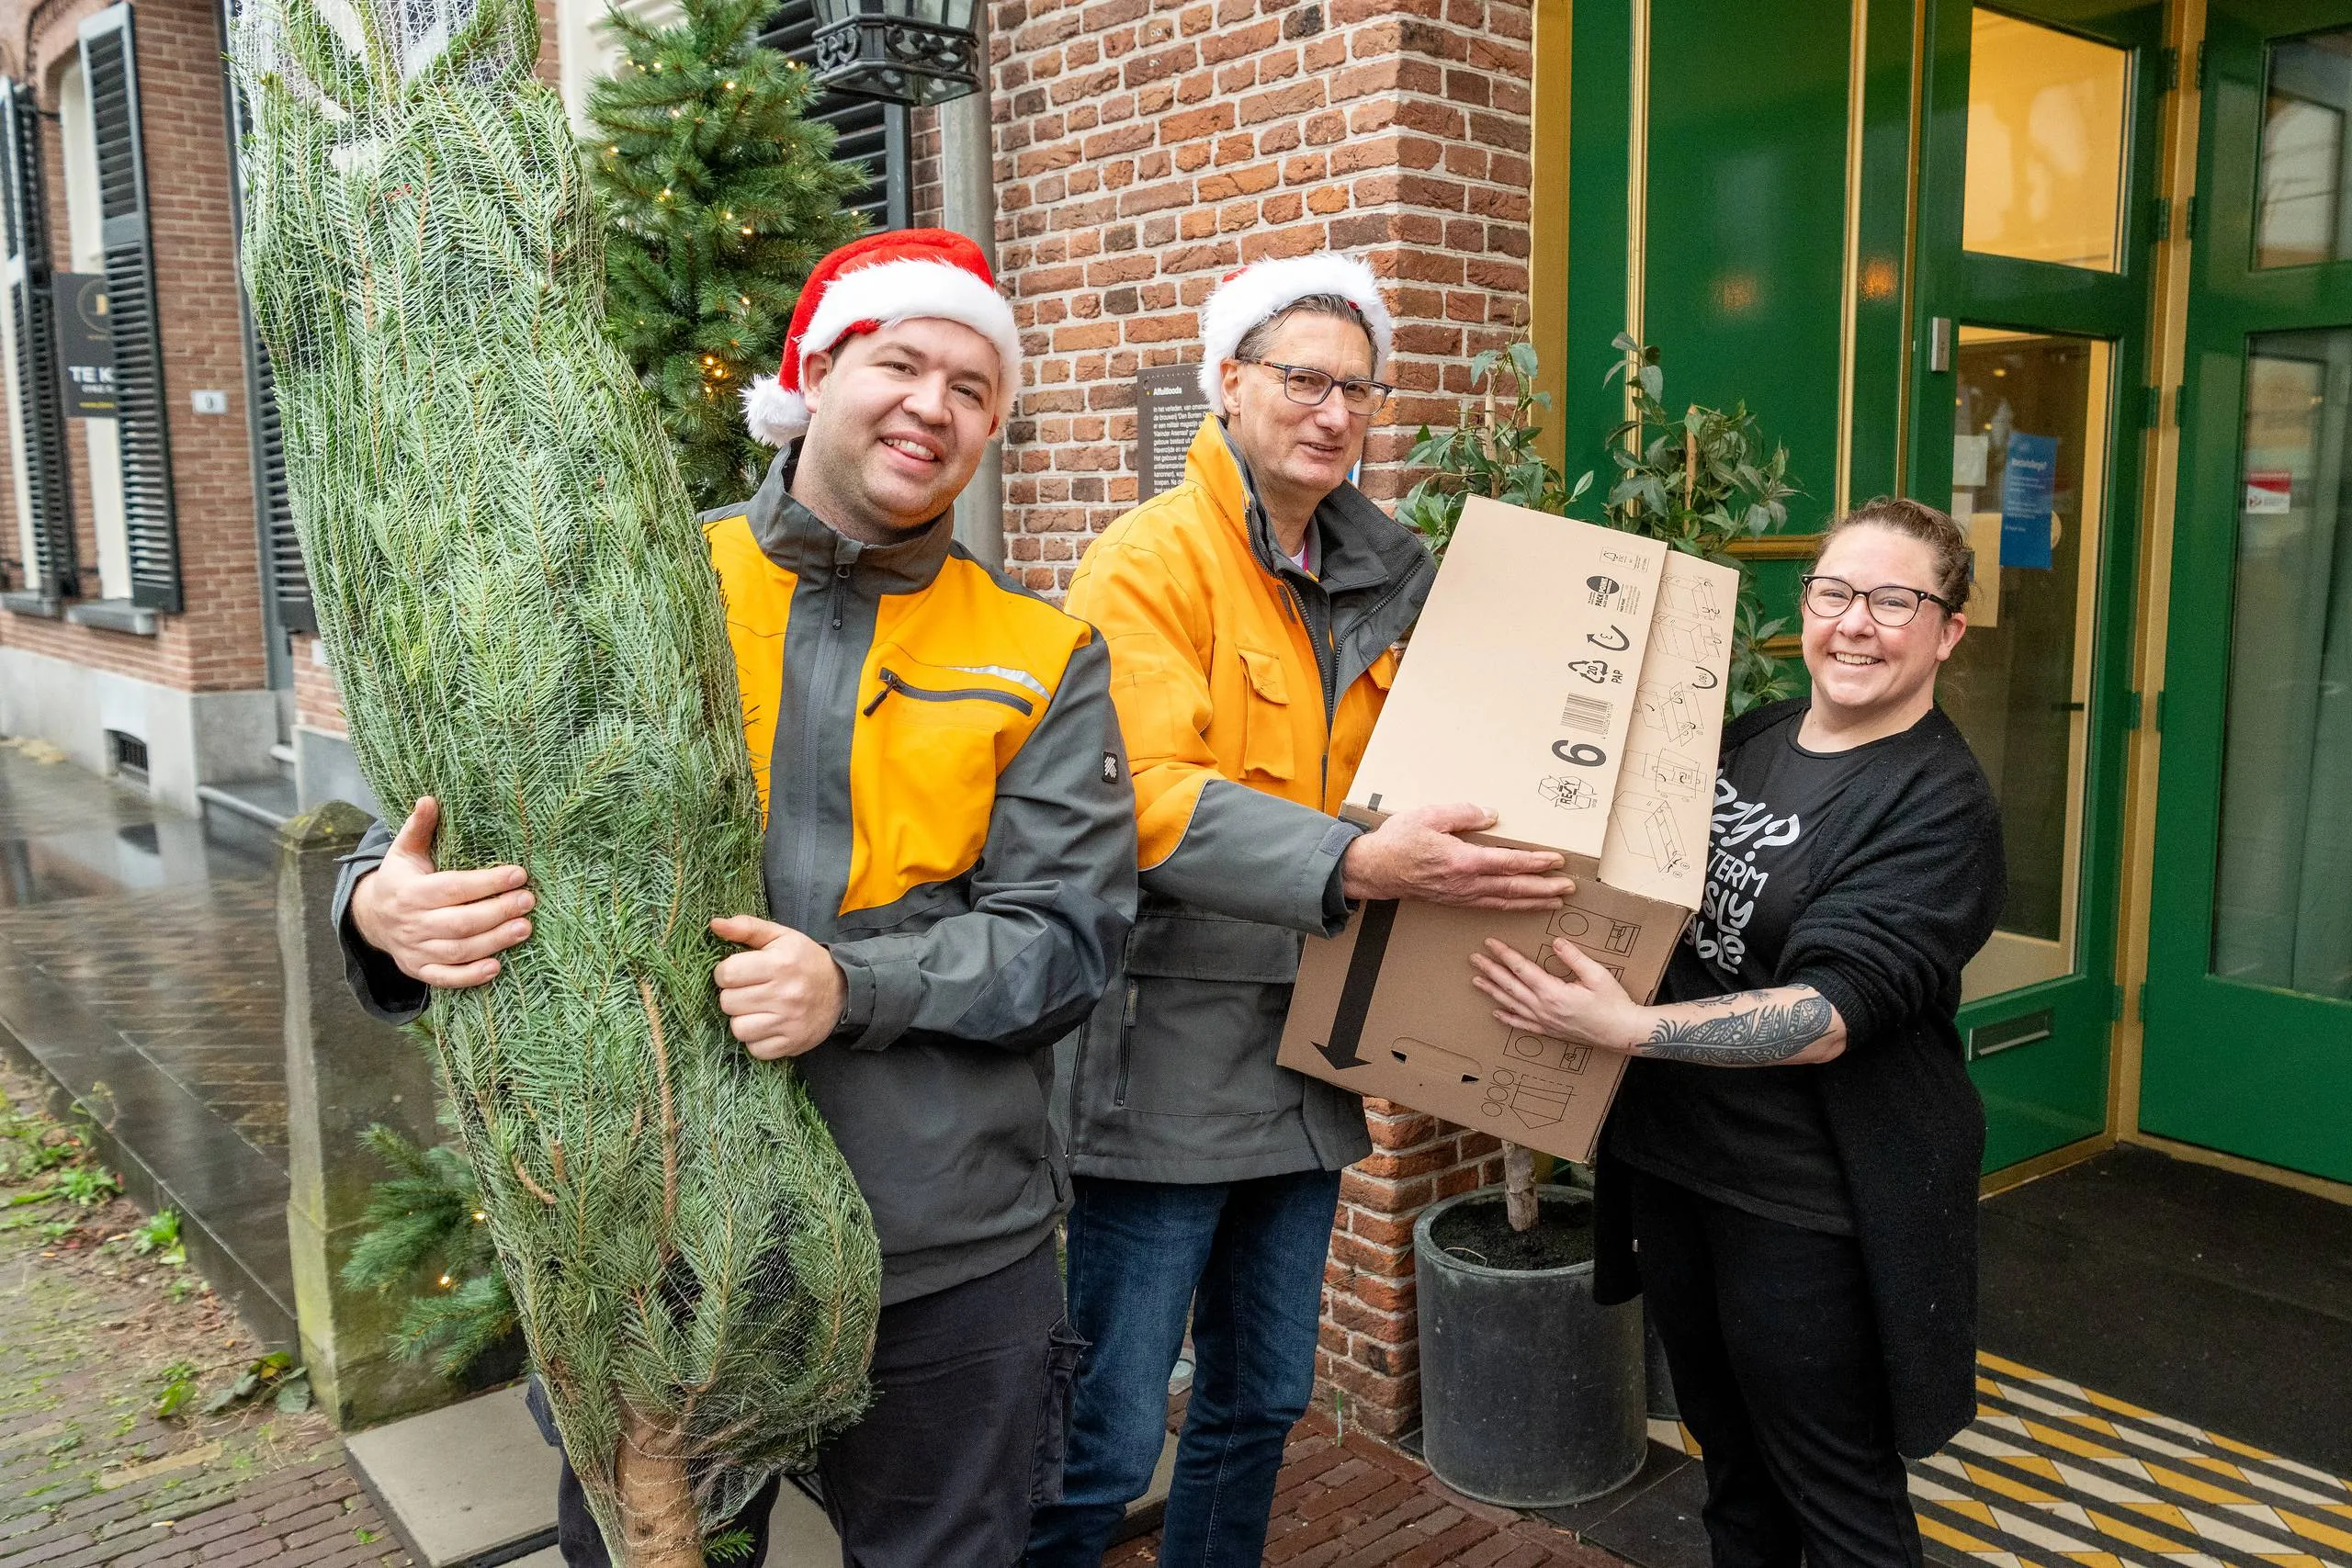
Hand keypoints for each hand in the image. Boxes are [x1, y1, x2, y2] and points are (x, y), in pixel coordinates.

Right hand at [349, 797, 533, 988]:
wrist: (371, 918)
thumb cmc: (400, 880)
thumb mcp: (404, 852)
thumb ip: (419, 828)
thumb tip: (429, 798)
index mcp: (411, 891)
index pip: (453, 888)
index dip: (486, 882)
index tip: (519, 874)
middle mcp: (412, 922)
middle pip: (459, 922)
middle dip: (497, 912)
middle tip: (528, 901)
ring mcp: (415, 949)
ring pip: (457, 950)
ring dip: (493, 942)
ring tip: (524, 928)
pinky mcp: (419, 969)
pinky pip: (445, 977)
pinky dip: (469, 976)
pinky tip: (496, 968)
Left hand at [710, 915, 846, 1059]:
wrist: (843, 990)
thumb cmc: (804, 961)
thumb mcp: (780, 936)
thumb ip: (747, 927)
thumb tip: (715, 924)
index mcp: (780, 964)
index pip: (727, 974)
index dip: (726, 972)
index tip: (739, 971)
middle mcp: (785, 994)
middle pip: (728, 1002)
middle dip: (733, 995)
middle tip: (749, 990)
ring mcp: (789, 1022)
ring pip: (738, 1029)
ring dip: (742, 1019)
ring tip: (756, 1009)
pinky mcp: (792, 1044)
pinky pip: (755, 1049)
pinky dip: (756, 1040)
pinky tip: (767, 1025)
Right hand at [1340, 803, 1573, 909]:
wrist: (1374, 870)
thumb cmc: (1398, 841)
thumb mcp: (1428, 816)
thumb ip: (1462, 814)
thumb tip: (1491, 815)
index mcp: (1462, 861)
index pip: (1509, 863)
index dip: (1536, 863)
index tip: (1557, 860)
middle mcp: (1466, 883)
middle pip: (1513, 888)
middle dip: (1544, 888)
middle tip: (1569, 887)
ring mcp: (1461, 895)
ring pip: (1505, 901)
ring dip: (1533, 901)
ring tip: (1556, 901)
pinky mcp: (1455, 900)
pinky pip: (1490, 906)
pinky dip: (1511, 906)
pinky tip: (1521, 905)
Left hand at [1470, 937, 1648, 1051]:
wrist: (1622, 1032)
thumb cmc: (1613, 1003)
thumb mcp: (1597, 975)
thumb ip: (1574, 957)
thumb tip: (1556, 942)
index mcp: (1553, 992)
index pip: (1521, 968)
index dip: (1504, 954)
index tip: (1490, 943)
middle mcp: (1544, 1008)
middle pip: (1510, 986)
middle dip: (1490, 970)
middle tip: (1474, 958)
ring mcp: (1545, 1022)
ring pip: (1512, 1004)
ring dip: (1493, 991)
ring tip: (1476, 981)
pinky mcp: (1550, 1031)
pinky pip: (1523, 1025)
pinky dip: (1508, 1018)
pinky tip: (1496, 1013)